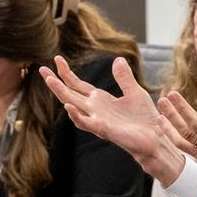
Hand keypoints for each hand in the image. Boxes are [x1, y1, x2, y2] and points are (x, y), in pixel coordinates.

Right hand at [40, 56, 184, 184]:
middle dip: (55, 82)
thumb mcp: (135, 92)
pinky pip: (87, 123)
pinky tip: (68, 107)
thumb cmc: (144, 118)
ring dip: (61, 94)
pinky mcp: (104, 130)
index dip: (67, 73)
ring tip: (50, 80)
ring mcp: (97, 120)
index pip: (78, 85)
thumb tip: (118, 59)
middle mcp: (95, 110)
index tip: (57, 58)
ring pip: (73, 107)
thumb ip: (124, 78)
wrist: (155, 137)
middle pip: (69, 94)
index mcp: (100, 100)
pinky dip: (76, 116)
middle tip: (41, 68)